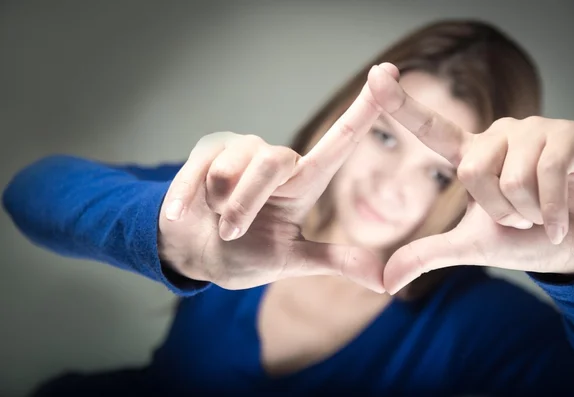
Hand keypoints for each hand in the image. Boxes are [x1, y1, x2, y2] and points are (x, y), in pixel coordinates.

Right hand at [158, 64, 398, 291]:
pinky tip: (178, 213)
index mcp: (304, 182)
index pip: (340, 140)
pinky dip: (187, 198)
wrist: (197, 254)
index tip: (389, 71)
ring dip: (219, 203)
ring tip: (216, 215)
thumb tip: (385, 281)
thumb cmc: (246, 253)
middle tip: (231, 230)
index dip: (364, 109)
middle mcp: (278, 159)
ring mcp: (242, 150)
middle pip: (271, 162)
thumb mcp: (290, 260)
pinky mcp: (209, 148)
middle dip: (245, 203)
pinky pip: (199, 168)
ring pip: (231, 167)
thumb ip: (333, 261)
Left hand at [368, 65, 573, 293]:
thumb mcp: (469, 247)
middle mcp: (497, 136)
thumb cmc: (526, 239)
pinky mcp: (567, 134)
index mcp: (470, 155)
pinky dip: (552, 211)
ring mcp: (532, 131)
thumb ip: (426, 256)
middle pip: (470, 172)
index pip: (429, 127)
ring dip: (527, 213)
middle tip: (519, 217)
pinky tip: (561, 219)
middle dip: (497, 212)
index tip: (376, 74)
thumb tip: (385, 282)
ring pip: (510, 178)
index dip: (401, 102)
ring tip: (541, 211)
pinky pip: (547, 174)